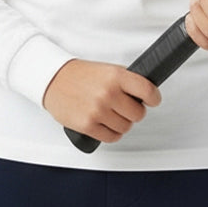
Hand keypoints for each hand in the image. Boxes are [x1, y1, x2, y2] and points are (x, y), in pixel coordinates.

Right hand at [43, 59, 160, 143]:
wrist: (53, 80)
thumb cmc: (80, 75)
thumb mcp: (107, 69)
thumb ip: (126, 80)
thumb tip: (146, 94)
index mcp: (116, 76)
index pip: (147, 91)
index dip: (154, 98)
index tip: (152, 100)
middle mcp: (108, 93)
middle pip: (138, 114)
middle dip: (134, 112)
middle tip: (125, 107)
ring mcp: (98, 111)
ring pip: (126, 127)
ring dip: (122, 123)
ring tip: (111, 114)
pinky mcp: (88, 125)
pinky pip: (112, 137)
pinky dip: (112, 133)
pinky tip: (105, 124)